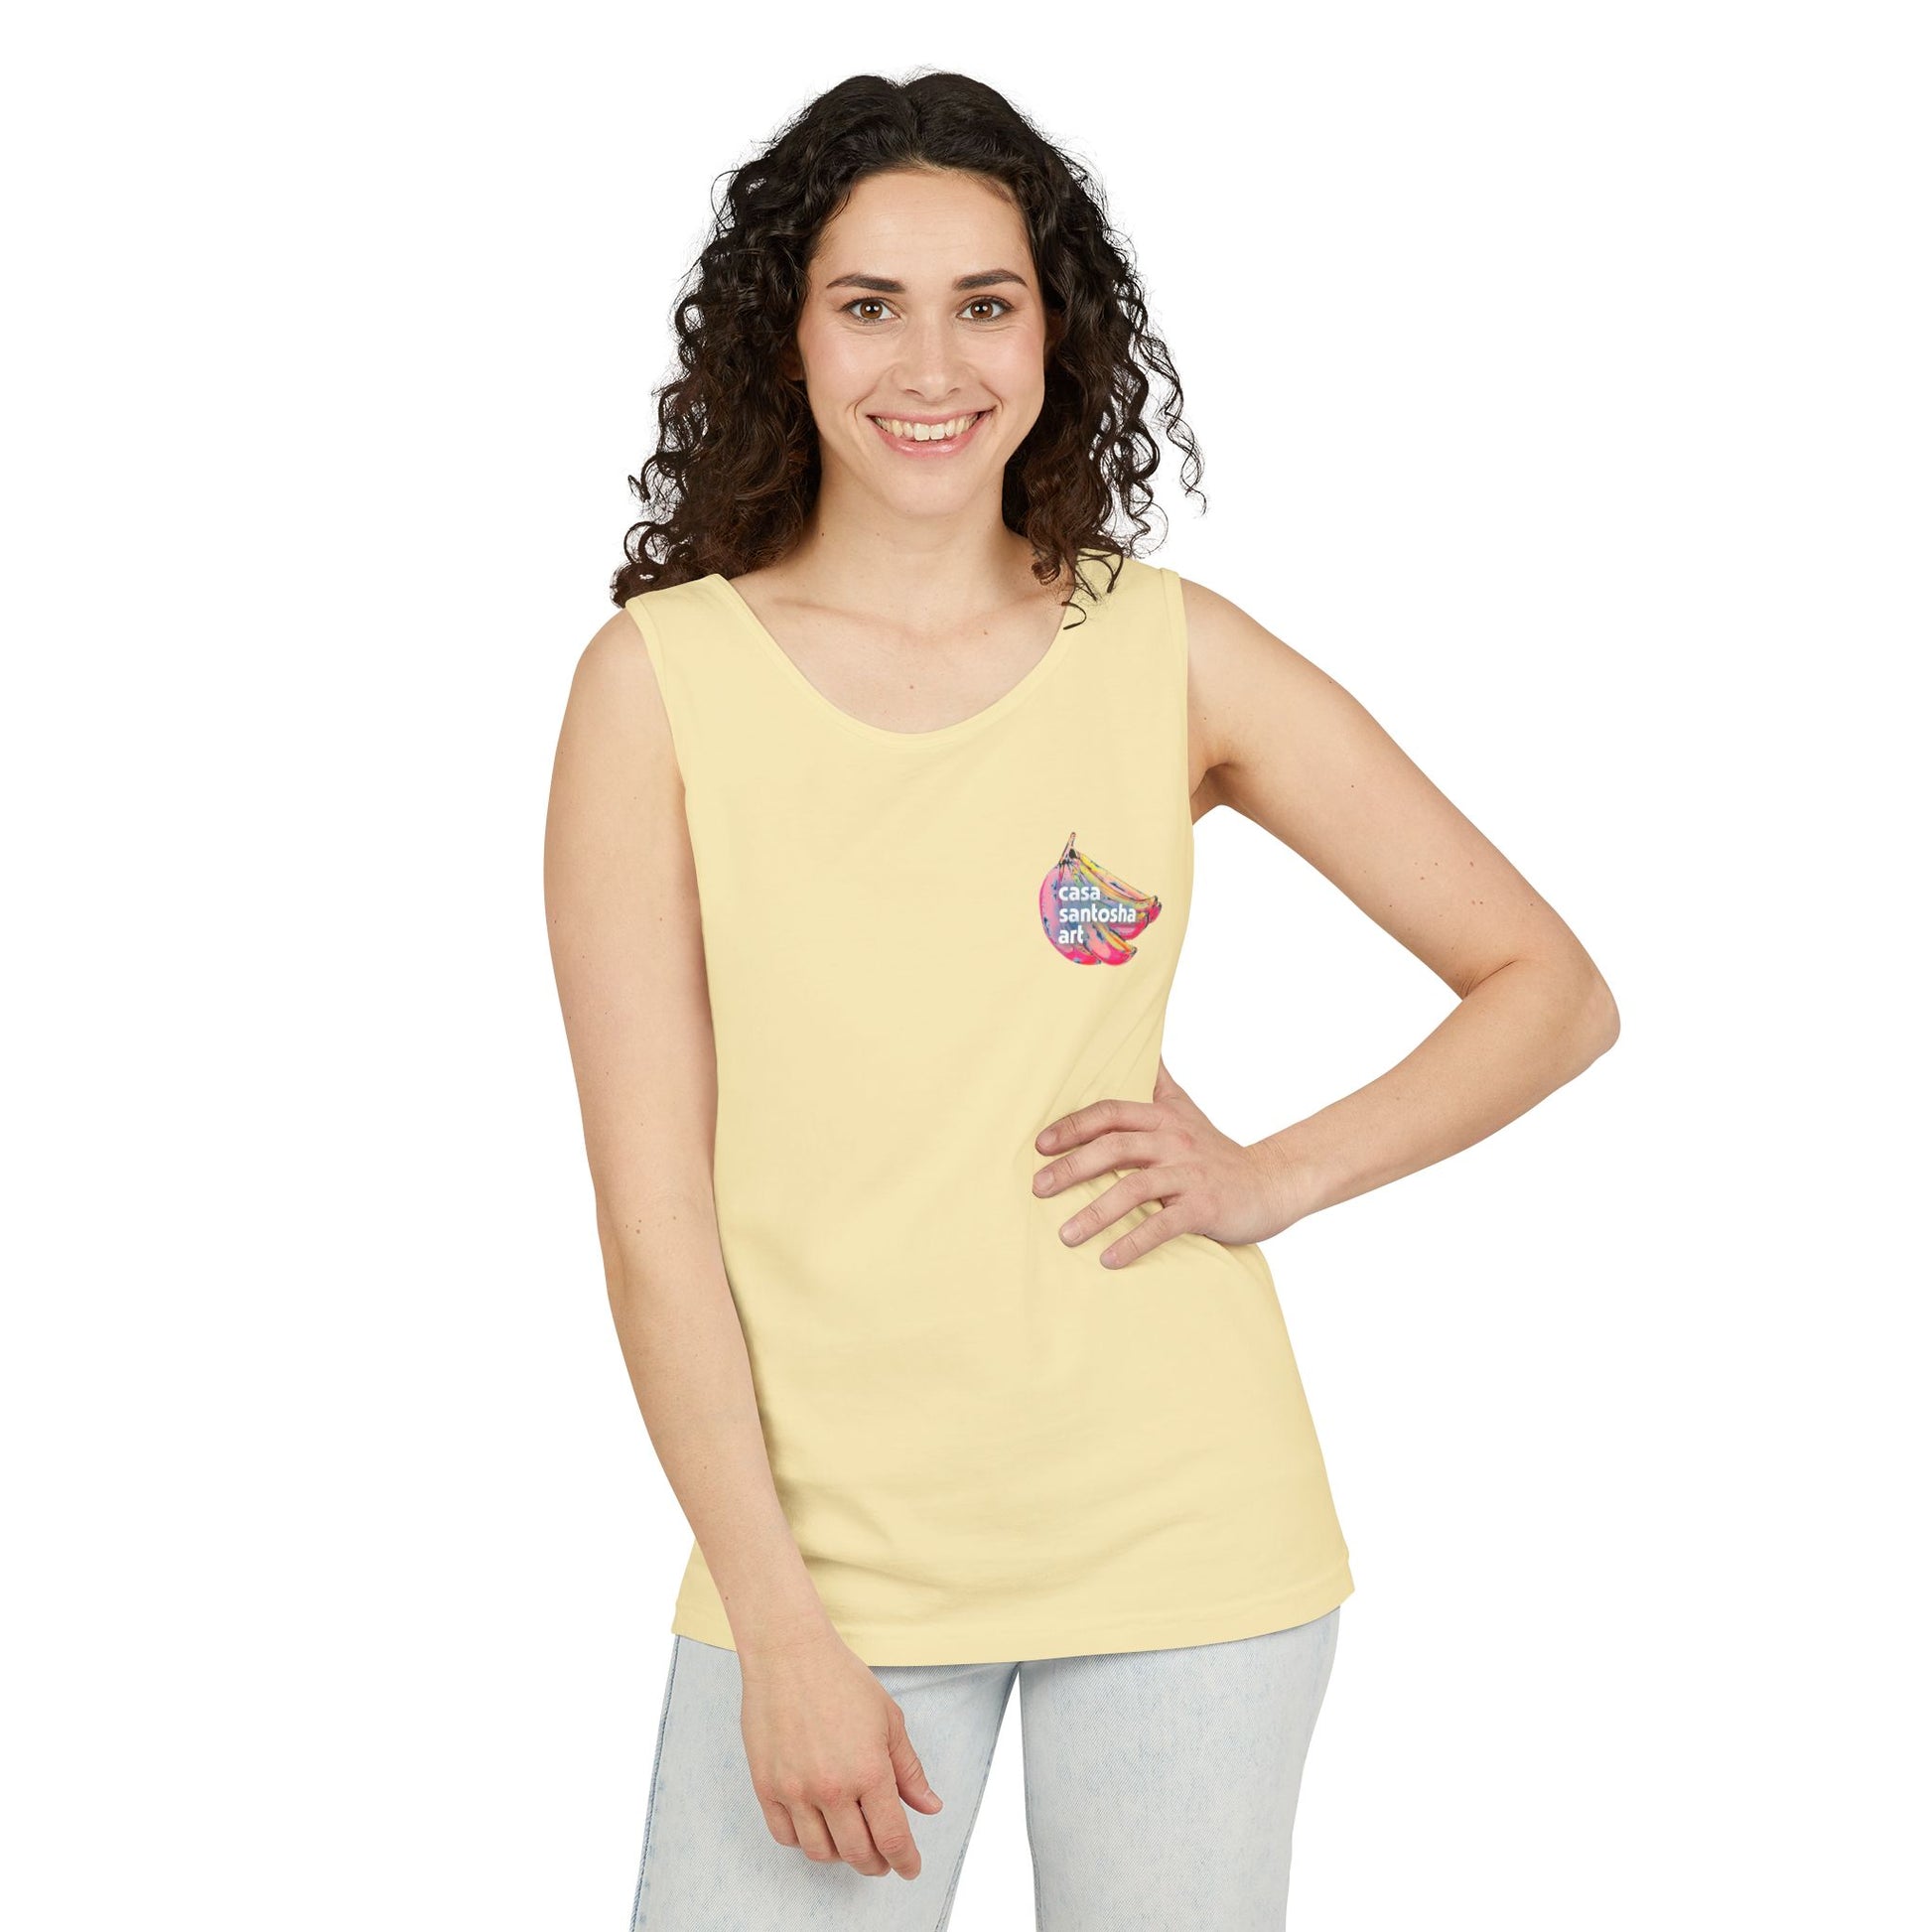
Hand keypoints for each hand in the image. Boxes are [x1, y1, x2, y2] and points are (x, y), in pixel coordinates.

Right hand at [737, 1627, 942, 1880]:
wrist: (789, 1653)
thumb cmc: (841, 1679)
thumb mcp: (889, 1720)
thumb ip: (909, 1770)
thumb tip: (929, 1807)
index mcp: (869, 1771)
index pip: (892, 1837)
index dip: (905, 1860)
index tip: (910, 1867)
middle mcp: (832, 1788)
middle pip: (857, 1853)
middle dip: (877, 1864)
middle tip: (884, 1860)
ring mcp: (795, 1790)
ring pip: (819, 1852)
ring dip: (840, 1856)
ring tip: (851, 1842)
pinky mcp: (766, 1786)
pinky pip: (785, 1835)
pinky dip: (804, 1841)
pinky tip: (818, 1827)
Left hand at [1031, 1057, 1298, 1265]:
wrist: (1271, 1182)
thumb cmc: (1217, 1151)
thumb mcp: (1186, 1110)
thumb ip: (1158, 1083)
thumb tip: (1141, 1046)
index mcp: (1163, 1119)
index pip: (1111, 1113)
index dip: (1073, 1126)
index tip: (1040, 1145)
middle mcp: (1174, 1141)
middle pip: (1115, 1146)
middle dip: (1072, 1166)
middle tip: (1037, 1188)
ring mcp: (1190, 1174)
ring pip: (1135, 1188)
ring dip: (1096, 1213)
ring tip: (1065, 1235)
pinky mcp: (1205, 1207)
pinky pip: (1164, 1225)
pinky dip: (1134, 1242)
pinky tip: (1109, 1260)